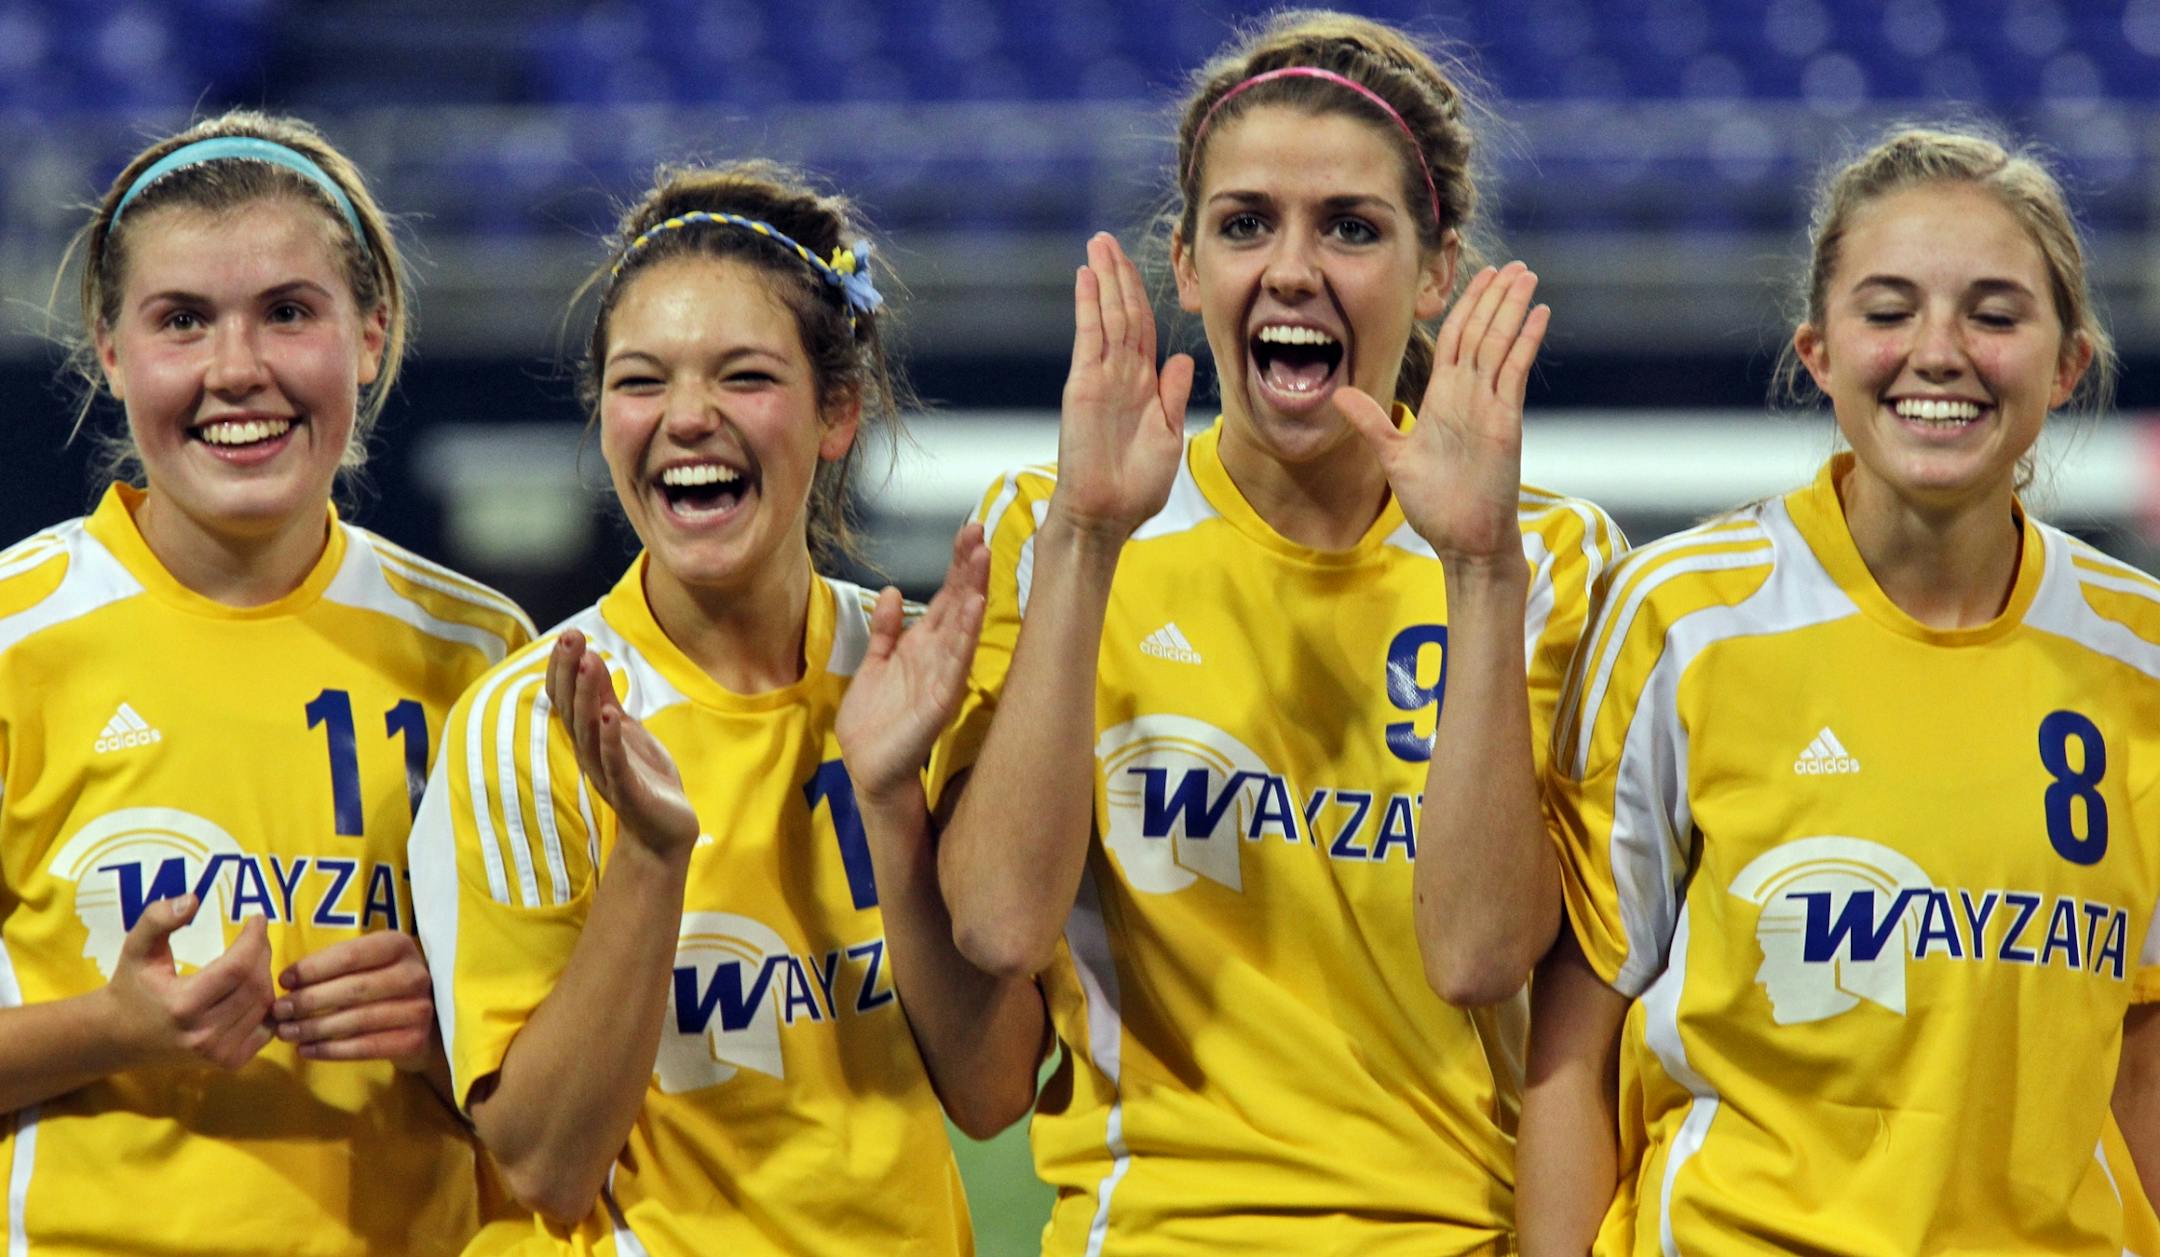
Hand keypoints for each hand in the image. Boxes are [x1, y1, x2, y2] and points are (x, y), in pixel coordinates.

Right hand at [101, 896, 274, 1071]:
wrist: (119, 1037)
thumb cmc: (131, 987)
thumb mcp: (136, 949)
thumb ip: (158, 919)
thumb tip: (193, 899)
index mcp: (182, 1005)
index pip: (238, 967)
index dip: (254, 939)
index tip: (258, 919)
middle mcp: (203, 1034)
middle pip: (255, 984)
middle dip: (261, 954)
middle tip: (256, 937)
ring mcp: (218, 1052)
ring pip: (263, 1005)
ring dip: (264, 976)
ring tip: (251, 959)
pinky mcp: (228, 1062)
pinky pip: (265, 1027)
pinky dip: (265, 1005)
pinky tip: (252, 988)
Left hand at [272, 930, 436, 1070]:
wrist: (423, 1018)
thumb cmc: (381, 982)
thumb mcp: (366, 962)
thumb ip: (334, 964)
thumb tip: (287, 981)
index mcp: (399, 946)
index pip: (350, 955)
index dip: (312, 969)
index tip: (283, 981)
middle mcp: (414, 975)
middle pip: (353, 989)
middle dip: (309, 1001)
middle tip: (279, 1011)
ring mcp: (419, 1009)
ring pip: (357, 1020)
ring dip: (315, 1028)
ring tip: (286, 1032)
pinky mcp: (414, 1040)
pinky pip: (366, 1047)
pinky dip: (331, 1051)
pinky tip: (307, 1050)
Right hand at [545, 631, 699, 856]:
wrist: (665, 830)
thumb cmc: (643, 777)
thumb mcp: (625, 730)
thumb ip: (606, 700)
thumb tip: (589, 659)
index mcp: (589, 738)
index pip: (566, 699)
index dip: (564, 669)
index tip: (568, 635)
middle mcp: (590, 754)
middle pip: (572, 710)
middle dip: (570, 673)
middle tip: (570, 638)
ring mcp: (607, 773)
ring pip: (589, 733)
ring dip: (587, 697)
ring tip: (588, 664)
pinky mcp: (628, 791)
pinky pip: (614, 763)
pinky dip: (611, 739)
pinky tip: (611, 714)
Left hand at [836, 523, 990, 801]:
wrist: (868, 767)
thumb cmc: (875, 721)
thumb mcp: (875, 663)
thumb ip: (885, 630)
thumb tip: (893, 592)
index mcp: (923, 645)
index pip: (946, 597)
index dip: (956, 565)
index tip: (968, 531)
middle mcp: (939, 655)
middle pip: (958, 602)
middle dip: (968, 567)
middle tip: (979, 531)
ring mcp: (944, 675)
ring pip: (962, 625)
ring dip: (973, 591)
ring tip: (982, 557)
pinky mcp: (941, 698)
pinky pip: (955, 661)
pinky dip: (965, 633)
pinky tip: (974, 607)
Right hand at [1049, 232, 1195, 540]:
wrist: (1105, 515)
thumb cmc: (1135, 487)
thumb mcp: (1168, 436)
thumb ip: (1172, 396)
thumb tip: (1180, 359)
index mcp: (1142, 386)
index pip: (1141, 329)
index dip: (1139, 295)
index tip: (1134, 266)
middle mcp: (1120, 375)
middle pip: (1122, 313)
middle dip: (1118, 275)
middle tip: (1108, 239)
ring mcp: (1100, 378)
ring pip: (1107, 316)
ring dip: (1104, 278)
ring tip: (1098, 245)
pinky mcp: (1084, 386)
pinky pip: (1089, 336)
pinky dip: (1089, 305)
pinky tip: (1087, 276)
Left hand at [1337, 262, 1547, 568]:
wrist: (1463, 539)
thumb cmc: (1435, 504)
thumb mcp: (1394, 457)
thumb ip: (1371, 422)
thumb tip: (1339, 394)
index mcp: (1445, 399)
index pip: (1456, 339)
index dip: (1465, 306)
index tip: (1478, 277)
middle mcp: (1470, 395)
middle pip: (1482, 332)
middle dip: (1495, 296)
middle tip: (1512, 264)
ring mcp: (1490, 405)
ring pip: (1501, 343)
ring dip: (1513, 307)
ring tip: (1527, 275)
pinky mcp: (1506, 420)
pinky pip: (1516, 372)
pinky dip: (1526, 341)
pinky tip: (1539, 313)